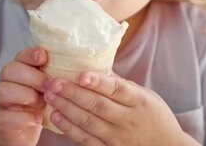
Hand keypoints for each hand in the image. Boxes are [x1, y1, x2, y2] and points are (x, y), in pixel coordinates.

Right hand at [0, 47, 50, 145]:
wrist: (23, 131)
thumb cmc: (40, 104)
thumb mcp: (49, 87)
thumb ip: (56, 76)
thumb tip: (81, 68)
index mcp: (20, 70)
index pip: (21, 55)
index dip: (31, 54)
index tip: (44, 57)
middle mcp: (8, 82)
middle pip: (10, 70)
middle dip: (32, 77)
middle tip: (49, 86)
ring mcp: (1, 101)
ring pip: (3, 90)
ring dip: (26, 95)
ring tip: (42, 103)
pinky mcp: (1, 120)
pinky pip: (6, 116)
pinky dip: (24, 117)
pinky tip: (38, 119)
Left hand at [43, 71, 195, 145]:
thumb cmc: (155, 117)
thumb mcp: (146, 96)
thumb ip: (122, 85)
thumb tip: (97, 66)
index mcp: (139, 101)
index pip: (116, 89)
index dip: (98, 82)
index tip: (80, 74)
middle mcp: (128, 119)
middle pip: (97, 105)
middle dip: (72, 93)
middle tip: (53, 82)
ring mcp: (118, 137)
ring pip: (88, 122)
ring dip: (67, 108)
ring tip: (50, 96)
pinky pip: (86, 140)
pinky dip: (70, 128)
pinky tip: (57, 117)